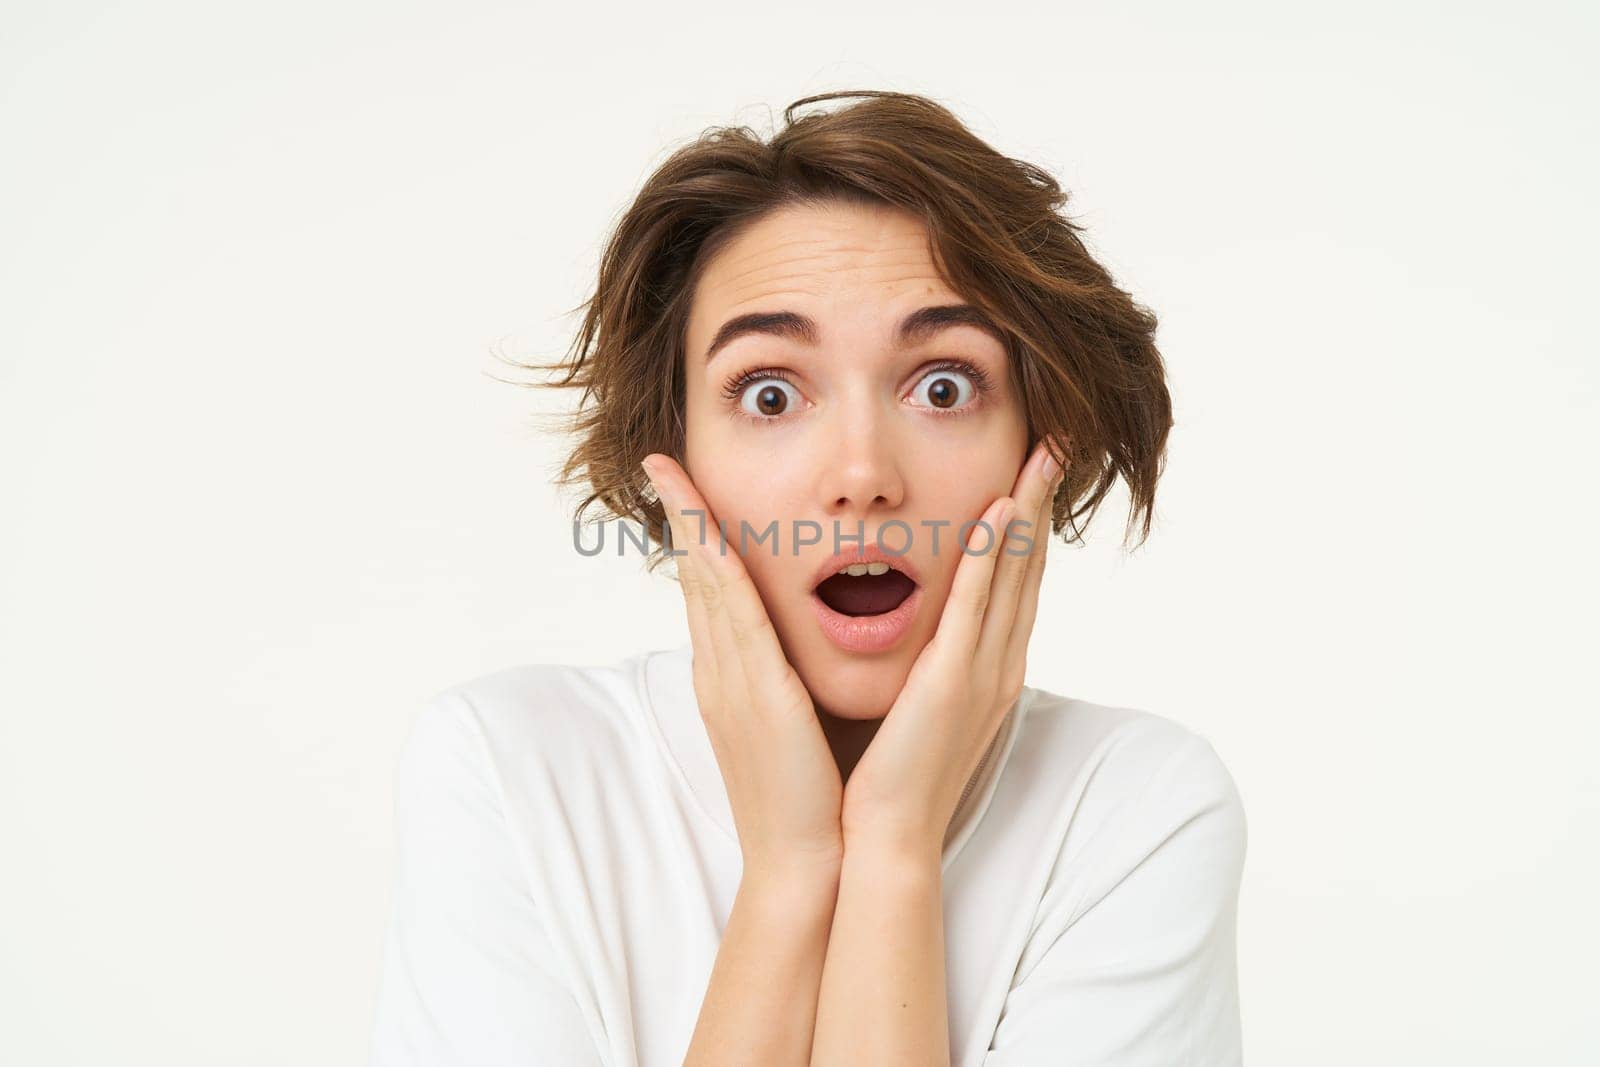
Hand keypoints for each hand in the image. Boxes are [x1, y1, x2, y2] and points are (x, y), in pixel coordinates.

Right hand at [640, 454, 845, 886]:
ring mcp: (729, 683)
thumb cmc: (807, 794)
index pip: (706, 591)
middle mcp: (718, 672)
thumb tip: (793, 646)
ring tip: (672, 475)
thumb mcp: (787, 722)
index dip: (693, 536)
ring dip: (690, 526)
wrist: (804, 860)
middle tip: (662, 464)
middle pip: (693, 578)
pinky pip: (734, 621)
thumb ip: (784, 678)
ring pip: (705, 588)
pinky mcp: (755, 696)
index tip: (682, 490)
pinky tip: (708, 536)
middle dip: (678, 517)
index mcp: (728, 677)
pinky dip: (717, 572)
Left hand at [839, 436, 1065, 855]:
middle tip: (1055, 445)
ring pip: (1013, 578)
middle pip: (1028, 569)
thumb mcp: (918, 705)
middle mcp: (998, 666)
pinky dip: (993, 560)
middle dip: (1041, 504)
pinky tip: (1000, 514)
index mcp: (988, 670)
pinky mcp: (954, 686)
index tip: (1031, 474)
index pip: (1015, 584)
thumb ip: (925, 661)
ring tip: (1041, 457)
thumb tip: (914, 626)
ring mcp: (983, 675)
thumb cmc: (890, 776)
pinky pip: (977, 610)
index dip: (1027, 526)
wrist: (885, 839)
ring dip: (1027, 513)